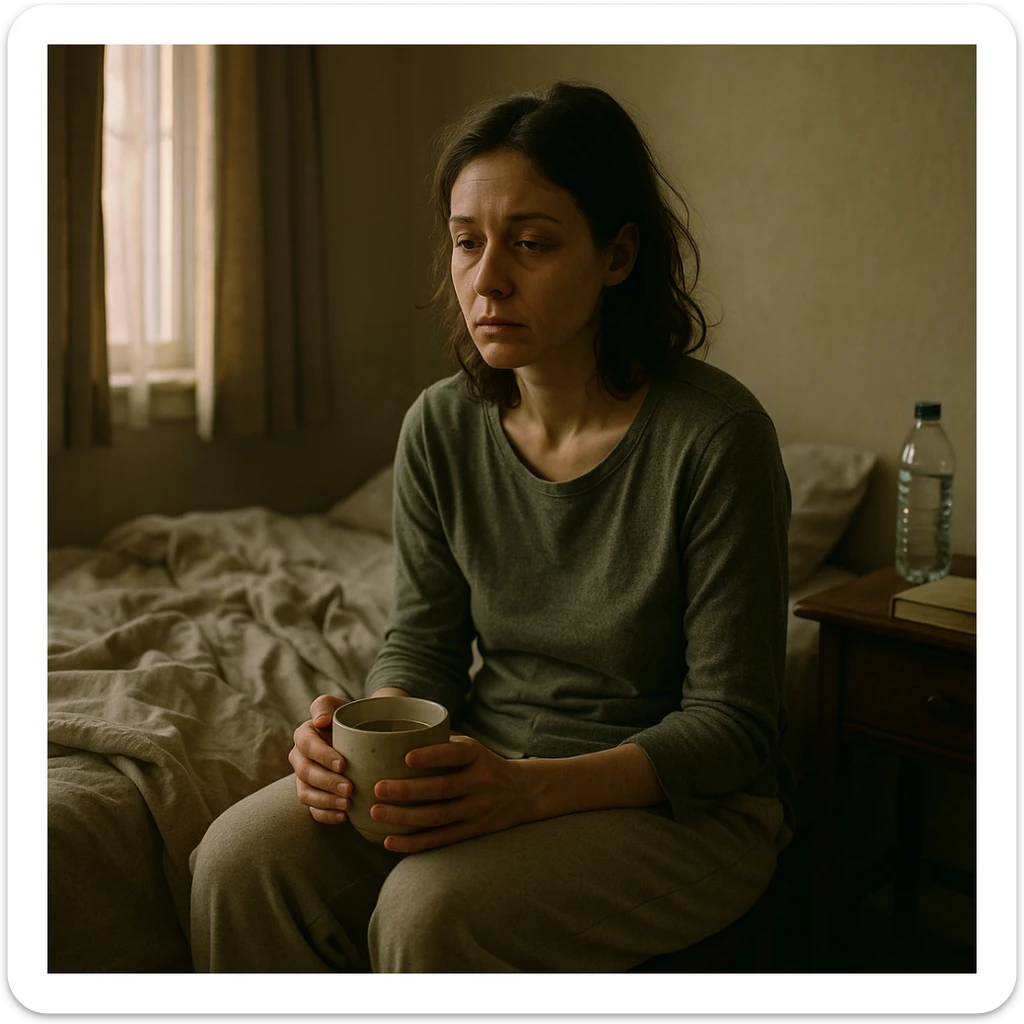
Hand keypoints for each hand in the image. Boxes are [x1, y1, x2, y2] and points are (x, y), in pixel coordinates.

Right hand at [289, 694, 352, 823]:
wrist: (362, 736)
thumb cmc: (351, 719)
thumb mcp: (339, 706)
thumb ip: (325, 706)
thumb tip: (320, 721)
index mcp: (304, 735)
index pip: (307, 746)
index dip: (323, 756)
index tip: (344, 765)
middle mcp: (299, 758)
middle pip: (306, 773)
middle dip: (327, 782)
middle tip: (350, 789)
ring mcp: (304, 779)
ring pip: (306, 794)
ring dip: (326, 801)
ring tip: (348, 804)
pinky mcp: (312, 795)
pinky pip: (313, 810)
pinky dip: (326, 815)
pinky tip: (345, 816)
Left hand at [369, 735, 541, 852]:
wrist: (522, 792)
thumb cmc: (481, 764)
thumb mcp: (470, 747)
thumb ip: (441, 744)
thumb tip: (394, 739)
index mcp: (476, 756)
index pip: (454, 754)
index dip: (431, 756)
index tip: (406, 757)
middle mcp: (480, 782)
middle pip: (441, 789)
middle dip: (407, 791)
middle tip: (378, 788)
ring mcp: (477, 809)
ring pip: (438, 816)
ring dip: (405, 817)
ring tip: (376, 812)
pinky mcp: (473, 831)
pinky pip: (440, 839)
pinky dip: (414, 843)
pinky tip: (390, 841)